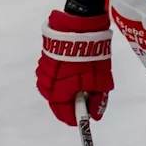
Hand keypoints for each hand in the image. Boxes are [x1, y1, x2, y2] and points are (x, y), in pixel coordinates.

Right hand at [37, 10, 113, 125]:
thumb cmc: (91, 54)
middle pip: (56, 102)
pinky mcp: (44, 59)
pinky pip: (50, 76)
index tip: (83, 120)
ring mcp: (44, 69)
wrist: (79, 25)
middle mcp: (47, 82)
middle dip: (70, 103)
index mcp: (60, 90)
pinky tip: (72, 73)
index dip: (73, 118)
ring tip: (81, 83)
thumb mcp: (101, 81)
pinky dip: (60, 79)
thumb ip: (97, 100)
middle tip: (85, 100)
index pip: (62, 113)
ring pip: (52, 89)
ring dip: (65, 90)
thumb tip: (94, 116)